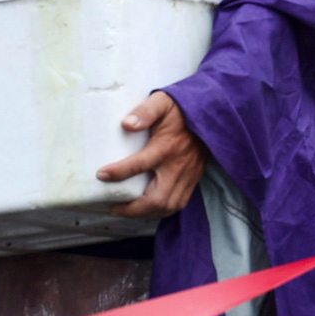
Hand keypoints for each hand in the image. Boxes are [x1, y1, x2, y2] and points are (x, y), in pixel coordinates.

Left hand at [98, 91, 208, 220]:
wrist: (212, 114)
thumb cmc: (182, 108)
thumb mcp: (162, 102)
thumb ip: (145, 111)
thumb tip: (126, 124)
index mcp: (167, 146)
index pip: (140, 164)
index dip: (118, 173)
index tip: (101, 174)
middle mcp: (178, 166)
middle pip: (156, 199)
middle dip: (132, 209)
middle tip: (113, 206)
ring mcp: (188, 175)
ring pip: (168, 206)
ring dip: (146, 213)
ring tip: (128, 209)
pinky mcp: (193, 179)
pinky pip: (179, 203)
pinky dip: (161, 210)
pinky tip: (149, 207)